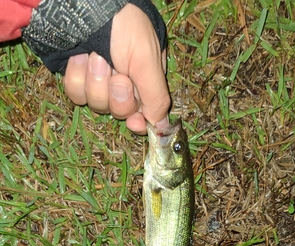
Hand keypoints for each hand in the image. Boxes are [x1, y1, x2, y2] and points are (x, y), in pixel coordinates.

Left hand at [62, 3, 170, 133]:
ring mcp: (98, 82)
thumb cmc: (124, 25)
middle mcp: (122, 84)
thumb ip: (156, 95)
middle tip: (117, 74)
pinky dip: (77, 76)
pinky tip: (80, 57)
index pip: (144, 113)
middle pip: (120, 112)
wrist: (84, 5)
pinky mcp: (77, 78)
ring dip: (96, 81)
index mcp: (145, 80)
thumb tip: (161, 126)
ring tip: (96, 57)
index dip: (139, 122)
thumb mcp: (147, 59)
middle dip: (117, 94)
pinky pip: (76, 93)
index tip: (135, 123)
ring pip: (96, 104)